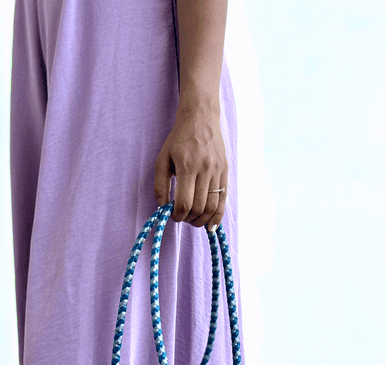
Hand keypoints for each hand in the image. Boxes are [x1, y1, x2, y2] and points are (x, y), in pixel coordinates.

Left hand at [154, 102, 227, 231]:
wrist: (201, 118)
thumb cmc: (178, 139)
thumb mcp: (162, 159)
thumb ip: (160, 185)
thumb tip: (162, 208)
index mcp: (187, 166)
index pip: (184, 203)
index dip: (177, 216)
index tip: (172, 216)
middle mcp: (205, 170)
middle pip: (199, 208)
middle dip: (188, 219)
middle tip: (181, 218)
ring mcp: (217, 171)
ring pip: (212, 206)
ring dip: (202, 220)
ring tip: (193, 221)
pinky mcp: (225, 171)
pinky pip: (223, 199)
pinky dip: (217, 216)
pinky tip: (211, 225)